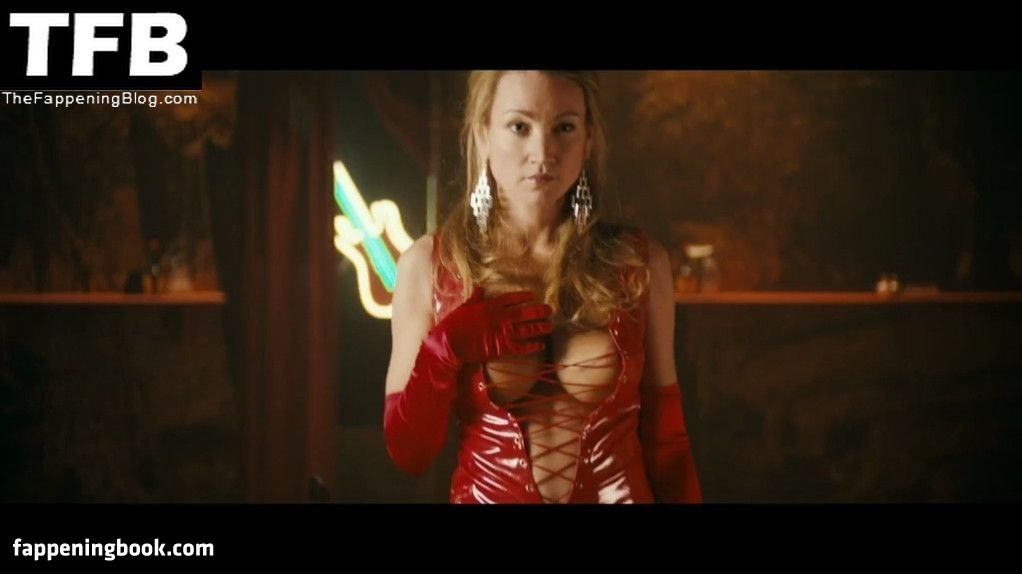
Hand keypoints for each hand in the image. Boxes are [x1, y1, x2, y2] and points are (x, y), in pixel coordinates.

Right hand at [428, 287, 553, 366]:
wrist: (450, 343)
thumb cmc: (454, 324)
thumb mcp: (465, 306)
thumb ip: (476, 298)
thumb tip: (481, 289)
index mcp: (491, 305)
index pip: (512, 298)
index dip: (524, 297)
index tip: (533, 296)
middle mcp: (500, 317)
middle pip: (525, 313)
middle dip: (538, 311)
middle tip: (549, 310)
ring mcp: (502, 333)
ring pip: (527, 329)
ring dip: (540, 327)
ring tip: (550, 326)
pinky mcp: (501, 348)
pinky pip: (521, 347)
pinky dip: (532, 346)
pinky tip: (540, 344)